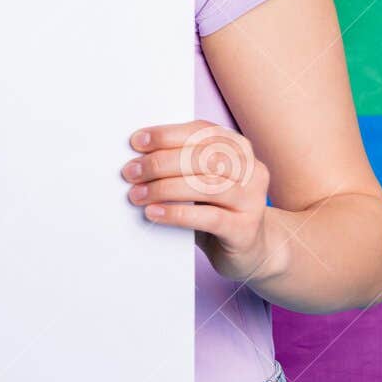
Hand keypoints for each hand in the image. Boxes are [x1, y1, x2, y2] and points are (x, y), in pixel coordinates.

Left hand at [120, 119, 288, 283]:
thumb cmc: (217, 208)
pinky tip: (154, 212)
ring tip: (137, 195)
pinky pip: (209, 218)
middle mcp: (250, 170)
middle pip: (202, 158)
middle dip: (160, 163)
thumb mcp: (202, 181)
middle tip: (130, 172)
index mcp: (238, 149)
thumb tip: (137, 159)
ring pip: (205, 186)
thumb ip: (181, 165)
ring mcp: (252, 200)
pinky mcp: (245, 229)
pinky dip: (176, 214)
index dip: (167, 134)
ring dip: (163, 189)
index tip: (137, 141)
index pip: (201, 132)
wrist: (251, 248)